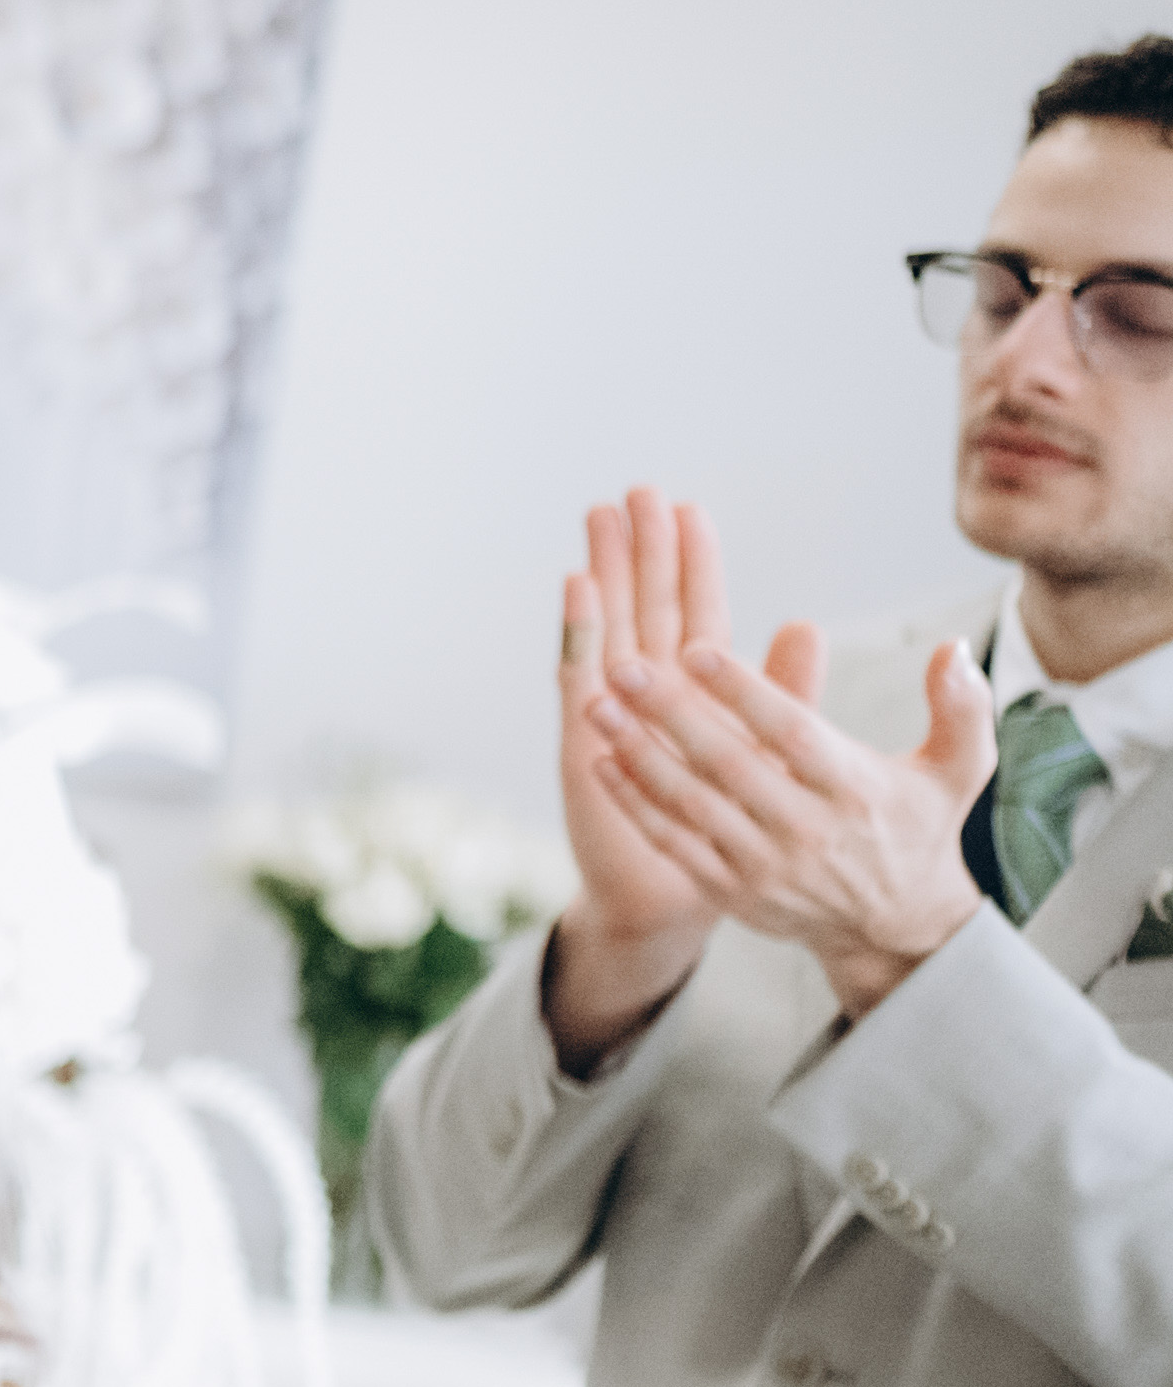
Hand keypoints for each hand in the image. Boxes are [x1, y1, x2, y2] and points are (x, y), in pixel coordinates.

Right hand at [542, 492, 738, 1056]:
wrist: (676, 896)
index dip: (690, 563)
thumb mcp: (773, 759)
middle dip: (641, 549)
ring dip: (606, 571)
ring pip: (610, 626)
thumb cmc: (731, 829)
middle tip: (636, 490)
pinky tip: (578, 585)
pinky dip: (579, 628)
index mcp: (696, 695)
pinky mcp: (585, 741)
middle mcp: (647, 696)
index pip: (692, 612)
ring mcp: (610, 716)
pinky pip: (580, 673)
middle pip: (644, 607)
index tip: (686, 509)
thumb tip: (808, 624)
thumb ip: (788, 694)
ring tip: (602, 516)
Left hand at [576, 519, 998, 1021]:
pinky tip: (600, 761)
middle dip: (670, 714)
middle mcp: (807, 830)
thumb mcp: (959, 772)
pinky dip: (635, 804)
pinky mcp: (731, 890)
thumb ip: (961, 709)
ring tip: (596, 704)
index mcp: (857, 790)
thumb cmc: (920, 830)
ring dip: (638, 754)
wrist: (894, 929)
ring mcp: (764, 865)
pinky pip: (673, 842)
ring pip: (690, 804)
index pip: (792, 733)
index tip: (697, 648)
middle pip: (728, 765)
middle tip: (622, 666)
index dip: (744, 692)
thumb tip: (952, 647)